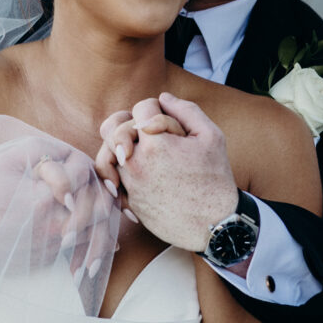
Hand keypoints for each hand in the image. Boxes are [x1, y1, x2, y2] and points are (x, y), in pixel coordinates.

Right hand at [0, 138, 117, 274]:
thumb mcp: (10, 160)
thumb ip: (43, 150)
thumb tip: (72, 158)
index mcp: (44, 198)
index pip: (83, 178)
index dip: (82, 171)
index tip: (76, 169)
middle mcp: (52, 226)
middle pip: (99, 209)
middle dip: (102, 195)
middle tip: (105, 189)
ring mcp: (52, 246)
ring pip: (95, 233)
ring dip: (103, 221)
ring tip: (109, 212)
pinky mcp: (49, 259)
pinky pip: (80, 250)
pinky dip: (93, 242)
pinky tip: (104, 238)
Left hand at [99, 93, 237, 251]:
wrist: (215, 224)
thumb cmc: (216, 178)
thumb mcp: (211, 136)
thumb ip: (186, 110)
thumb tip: (163, 98)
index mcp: (155, 143)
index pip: (141, 107)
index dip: (157, 109)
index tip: (170, 122)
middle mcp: (136, 163)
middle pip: (113, 128)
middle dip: (130, 123)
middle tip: (147, 131)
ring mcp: (130, 184)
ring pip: (107, 154)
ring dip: (120, 147)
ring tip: (135, 149)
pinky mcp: (129, 202)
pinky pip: (111, 180)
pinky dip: (118, 172)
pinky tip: (136, 171)